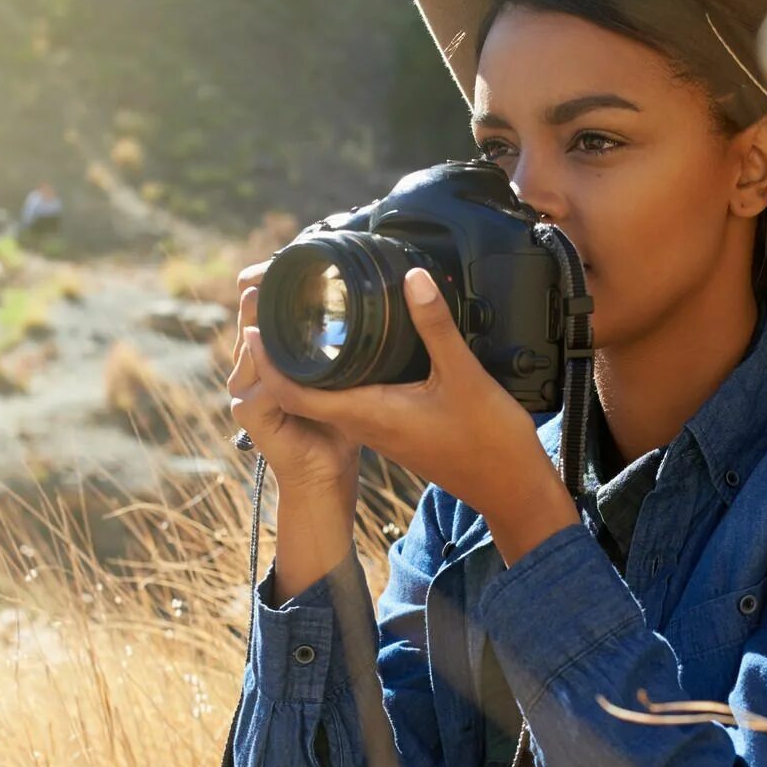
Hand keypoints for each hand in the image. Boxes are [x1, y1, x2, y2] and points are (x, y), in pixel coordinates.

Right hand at [226, 260, 361, 493]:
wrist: (328, 479)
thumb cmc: (339, 431)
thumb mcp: (348, 381)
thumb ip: (350, 349)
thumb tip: (379, 310)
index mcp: (275, 360)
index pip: (263, 313)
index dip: (268, 286)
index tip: (285, 260)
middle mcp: (255, 372)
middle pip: (250, 322)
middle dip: (258, 294)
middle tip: (271, 268)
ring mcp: (248, 392)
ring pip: (249, 347)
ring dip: (257, 323)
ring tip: (264, 293)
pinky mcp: (251, 415)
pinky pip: (257, 385)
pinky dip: (264, 365)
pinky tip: (268, 343)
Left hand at [248, 267, 568, 534]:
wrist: (511, 488)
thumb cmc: (488, 441)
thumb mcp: (464, 375)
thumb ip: (434, 326)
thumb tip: (411, 278)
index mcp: (370, 413)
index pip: (295, 393)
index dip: (268, 363)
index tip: (255, 324)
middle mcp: (367, 423)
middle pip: (302, 392)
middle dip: (282, 356)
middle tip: (275, 311)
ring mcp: (380, 429)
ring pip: (326, 396)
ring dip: (308, 365)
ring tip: (304, 322)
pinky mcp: (396, 427)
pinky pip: (352, 399)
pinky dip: (338, 374)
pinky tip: (352, 349)